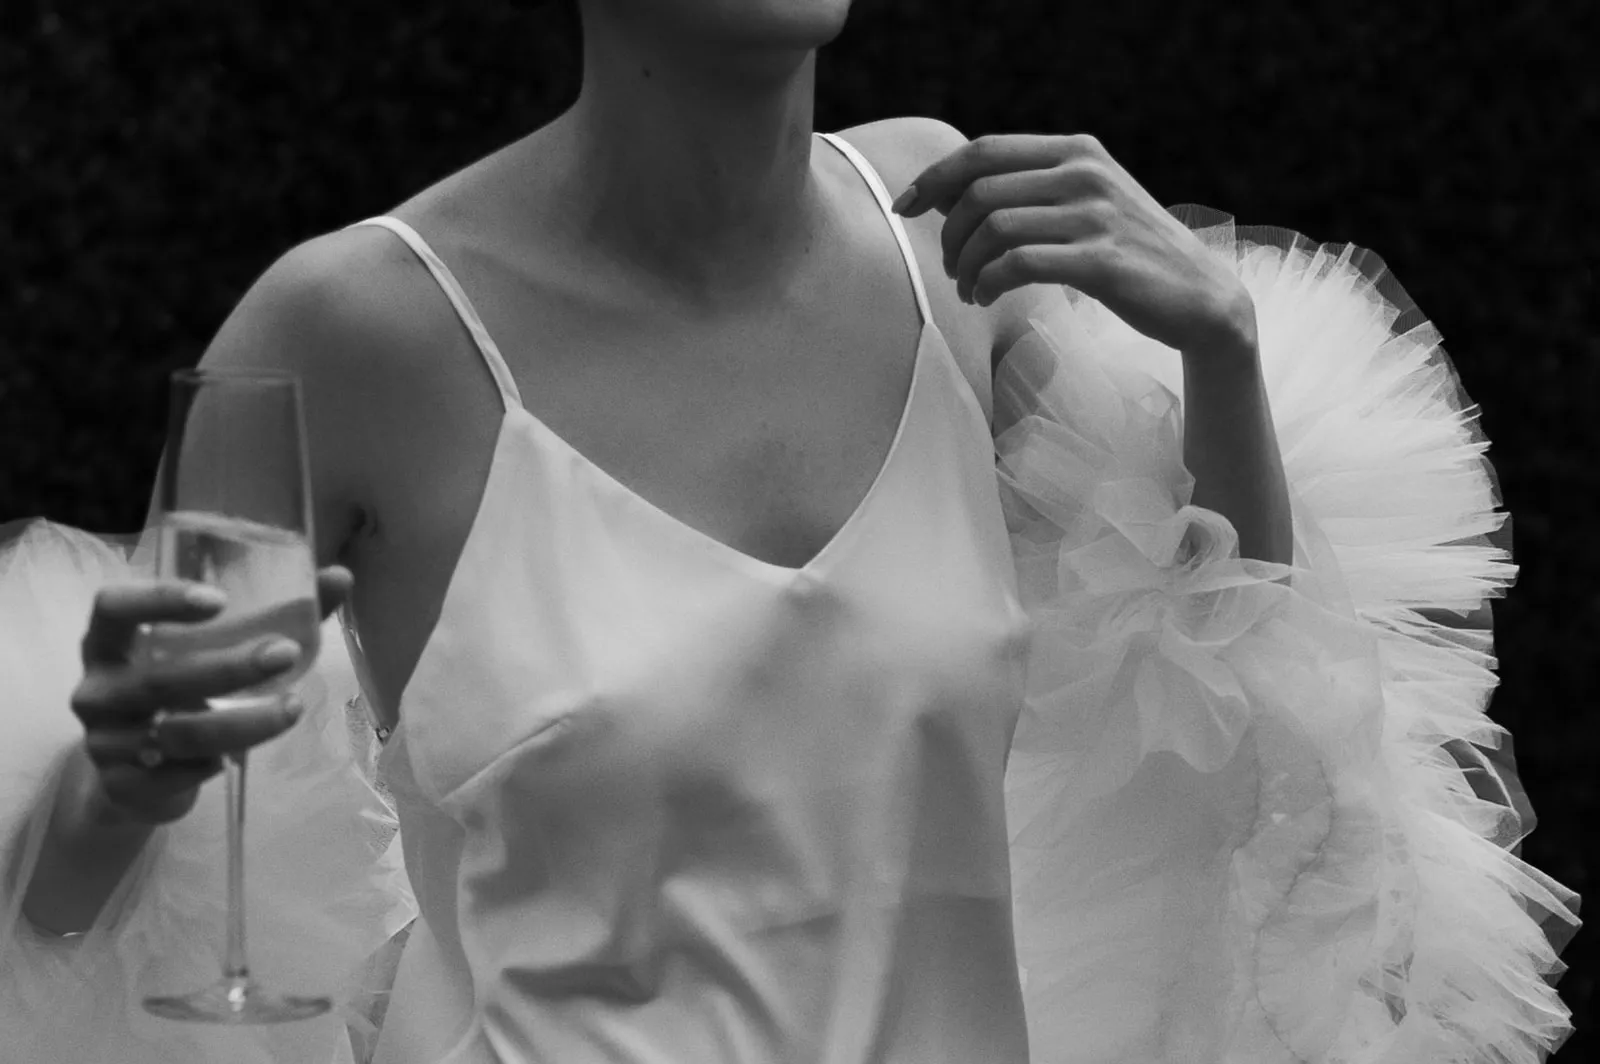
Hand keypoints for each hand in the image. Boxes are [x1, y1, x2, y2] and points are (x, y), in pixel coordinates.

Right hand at [69, 566, 353, 824]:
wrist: (138, 775)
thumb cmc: (184, 689)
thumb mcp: (213, 649)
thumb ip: (275, 613)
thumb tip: (340, 577)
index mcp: (110, 640)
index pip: (114, 607)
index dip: (160, 600)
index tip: (219, 600)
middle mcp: (98, 688)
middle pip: (160, 678)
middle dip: (230, 668)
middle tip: (287, 653)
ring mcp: (104, 740)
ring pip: (179, 733)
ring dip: (243, 723)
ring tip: (292, 707)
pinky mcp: (121, 784)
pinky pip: (178, 775)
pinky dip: (214, 764)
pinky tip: (235, 757)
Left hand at [894, 132, 1256, 356]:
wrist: (1201, 296)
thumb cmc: (1130, 252)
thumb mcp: (1086, 201)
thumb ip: (1032, 187)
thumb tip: (952, 192)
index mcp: (1076, 150)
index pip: (983, 150)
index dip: (934, 177)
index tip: (906, 206)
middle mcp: (1085, 173)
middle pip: (979, 190)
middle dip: (948, 233)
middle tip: (951, 267)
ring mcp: (1095, 215)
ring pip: (993, 227)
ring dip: (966, 263)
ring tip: (969, 288)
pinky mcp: (1102, 261)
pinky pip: (1017, 264)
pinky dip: (987, 282)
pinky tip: (985, 297)